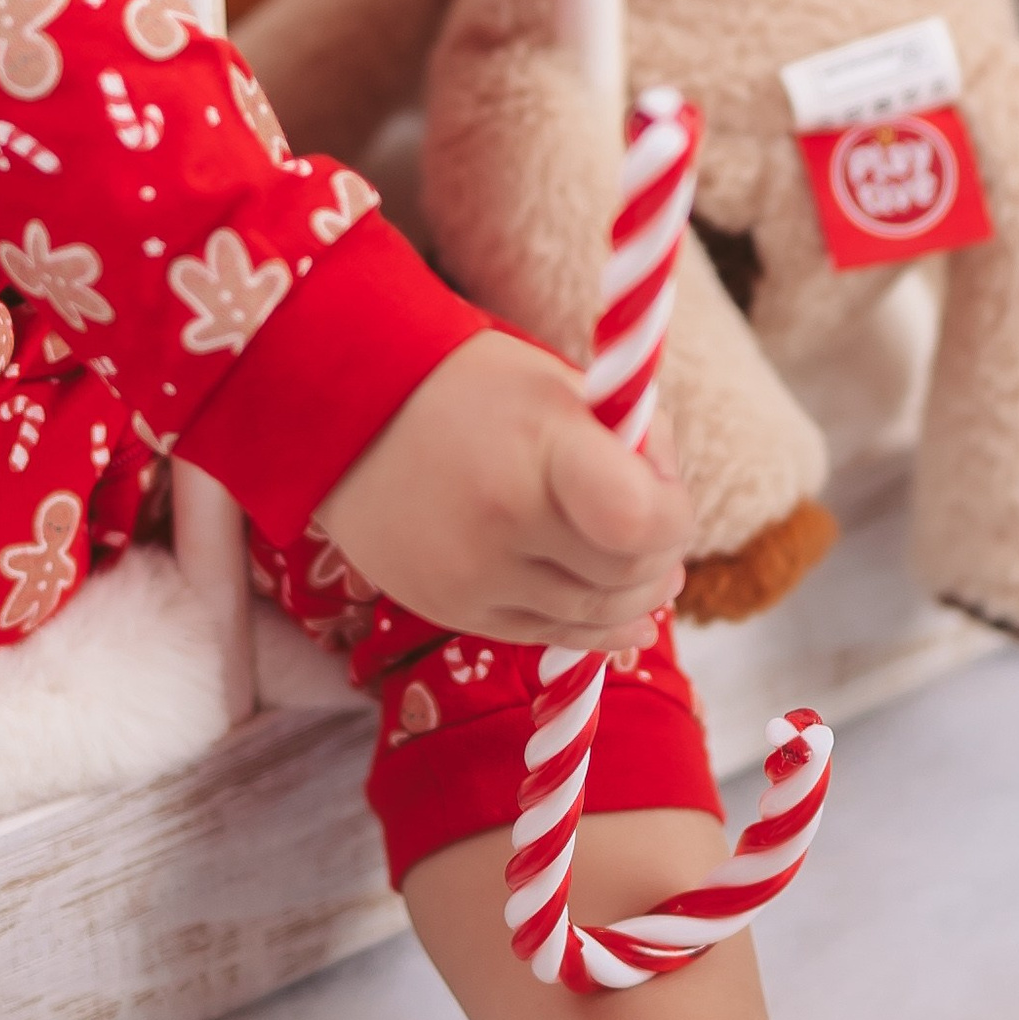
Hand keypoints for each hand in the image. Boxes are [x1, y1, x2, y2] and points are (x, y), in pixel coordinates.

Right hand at [312, 328, 692, 644]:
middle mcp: (504, 525)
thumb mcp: (557, 383)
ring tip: (644, 570)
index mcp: (539, 453)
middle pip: (625, 576)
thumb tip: (671, 501)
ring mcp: (473, 578)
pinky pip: (545, 636)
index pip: (640, 521)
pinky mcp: (452, 611)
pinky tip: (616, 611)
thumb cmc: (466, 384)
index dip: (673, 515)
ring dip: (633, 596)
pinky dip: (589, 624)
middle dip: (660, 557)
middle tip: (659, 531)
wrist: (344, 409)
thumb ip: (628, 437)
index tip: (664, 492)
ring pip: (592, 617)